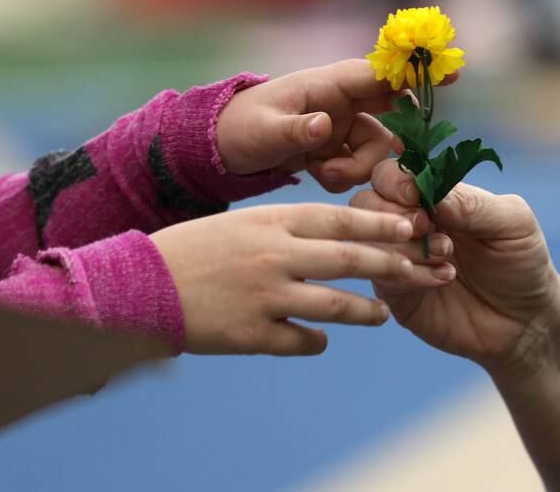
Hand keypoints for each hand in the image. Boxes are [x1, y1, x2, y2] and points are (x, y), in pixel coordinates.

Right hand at [149, 204, 414, 355]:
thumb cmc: (192, 249)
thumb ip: (285, 228)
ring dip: (365, 312)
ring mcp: (265, 297)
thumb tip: (332, 238)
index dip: (380, 224)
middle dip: (391, 266)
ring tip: (382, 316)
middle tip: (419, 271)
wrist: (141, 287)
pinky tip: (322, 341)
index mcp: (271, 222)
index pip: (340, 219)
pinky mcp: (252, 335)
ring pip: (334, 306)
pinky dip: (315, 341)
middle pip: (349, 260)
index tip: (411, 227)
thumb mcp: (239, 223)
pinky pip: (300, 341)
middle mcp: (275, 256)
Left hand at [216, 59, 457, 192]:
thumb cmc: (239, 129)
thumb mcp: (263, 132)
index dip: (415, 72)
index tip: (452, 72)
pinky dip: (343, 179)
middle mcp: (340, 104)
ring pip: (376, 150)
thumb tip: (325, 125)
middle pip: (389, 117)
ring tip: (320, 175)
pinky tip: (315, 176)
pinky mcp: (335, 150)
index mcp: (327, 86)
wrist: (222, 152)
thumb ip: (295, 130)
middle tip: (371, 163)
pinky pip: (358, 168)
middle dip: (386, 143)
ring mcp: (341, 127)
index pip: (379, 73)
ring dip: (357, 170)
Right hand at [350, 159, 559, 373]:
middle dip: (391, 212)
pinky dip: (407, 274)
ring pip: (366, 239)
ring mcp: (398, 258)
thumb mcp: (512, 223)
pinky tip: (443, 279)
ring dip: (402, 245)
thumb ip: (472, 203)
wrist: (526, 321)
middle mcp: (408, 222)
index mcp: (433, 196)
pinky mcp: (396, 293)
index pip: (393, 173)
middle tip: (426, 227)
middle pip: (366, 201)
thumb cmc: (522, 263)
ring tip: (446, 258)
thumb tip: (428, 190)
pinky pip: (380, 276)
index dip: (395, 180)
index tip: (414, 195)